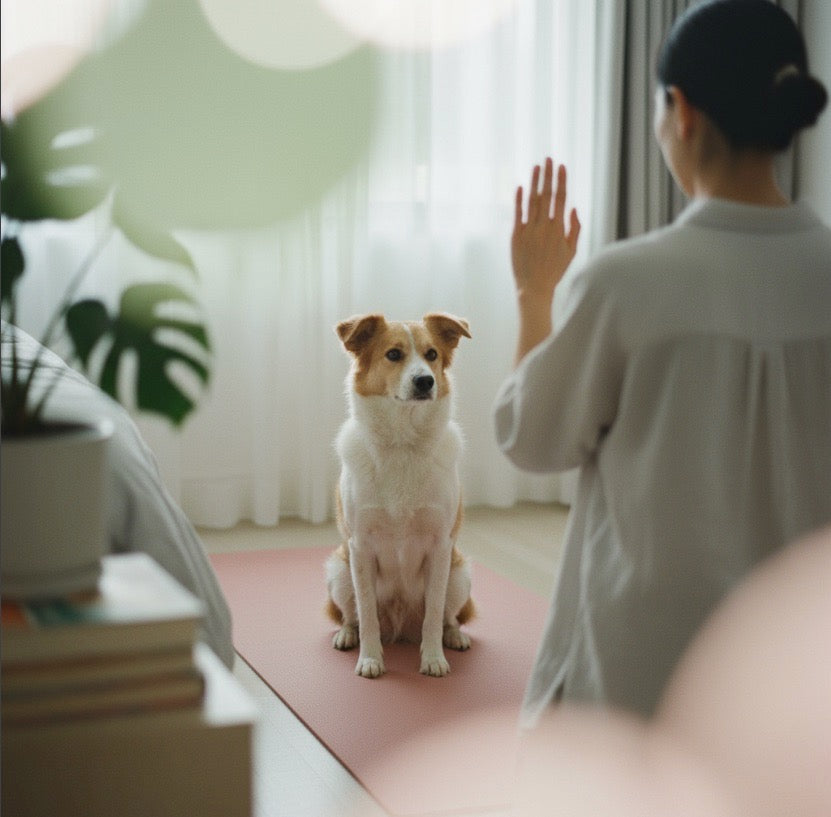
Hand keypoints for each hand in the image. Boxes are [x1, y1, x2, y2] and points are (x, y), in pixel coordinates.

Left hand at [512, 157, 580, 304]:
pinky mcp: (516, 236)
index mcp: (558, 229)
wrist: (534, 287)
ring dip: (534, 182)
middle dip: (548, 175)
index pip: (561, 199)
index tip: (561, 166)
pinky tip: (520, 187)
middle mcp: (544, 227)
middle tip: (548, 158)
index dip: (561, 181)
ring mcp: (529, 230)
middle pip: (547, 195)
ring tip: (537, 167)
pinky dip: (519, 200)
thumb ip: (574, 229)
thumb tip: (574, 209)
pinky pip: (517, 214)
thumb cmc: (554, 270)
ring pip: (532, 201)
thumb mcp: (571, 251)